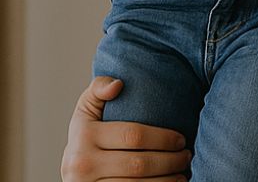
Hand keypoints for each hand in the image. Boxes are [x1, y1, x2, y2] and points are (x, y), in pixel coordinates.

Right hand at [60, 77, 191, 181]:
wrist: (71, 176)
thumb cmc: (85, 139)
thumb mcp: (85, 112)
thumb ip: (98, 90)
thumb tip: (118, 84)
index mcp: (83, 135)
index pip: (132, 135)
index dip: (163, 138)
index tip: (180, 138)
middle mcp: (83, 164)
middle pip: (139, 164)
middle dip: (170, 160)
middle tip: (186, 155)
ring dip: (168, 180)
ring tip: (183, 172)